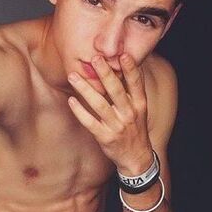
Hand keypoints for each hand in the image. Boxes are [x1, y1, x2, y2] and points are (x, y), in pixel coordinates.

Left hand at [67, 54, 152, 174]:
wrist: (136, 158)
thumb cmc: (135, 129)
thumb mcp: (140, 109)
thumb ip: (132, 90)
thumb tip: (123, 65)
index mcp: (139, 105)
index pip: (136, 83)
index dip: (131, 69)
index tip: (123, 54)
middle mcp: (129, 114)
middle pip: (116, 91)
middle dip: (105, 73)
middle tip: (95, 58)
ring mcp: (117, 126)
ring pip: (100, 105)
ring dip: (85, 89)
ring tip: (73, 76)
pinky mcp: (105, 137)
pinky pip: (90, 123)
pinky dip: (80, 112)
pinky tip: (71, 101)